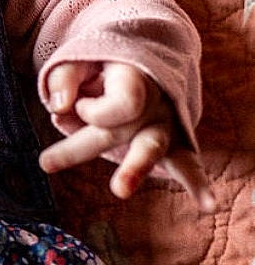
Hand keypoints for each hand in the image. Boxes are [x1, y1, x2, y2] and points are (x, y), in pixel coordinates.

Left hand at [38, 60, 215, 212]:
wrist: (145, 62)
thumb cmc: (104, 66)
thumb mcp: (81, 59)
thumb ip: (65, 78)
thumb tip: (57, 109)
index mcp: (133, 78)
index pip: (118, 103)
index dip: (93, 110)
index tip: (78, 106)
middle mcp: (152, 102)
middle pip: (118, 130)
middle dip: (85, 148)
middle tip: (57, 168)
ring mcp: (164, 125)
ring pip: (153, 147)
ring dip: (137, 168)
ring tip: (122, 190)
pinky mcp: (171, 144)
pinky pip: (187, 164)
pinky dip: (198, 184)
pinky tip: (208, 205)